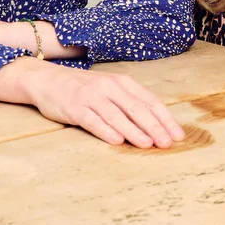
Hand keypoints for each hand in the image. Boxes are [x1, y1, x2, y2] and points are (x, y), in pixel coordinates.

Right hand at [20, 64, 185, 148]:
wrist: (46, 80)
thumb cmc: (83, 88)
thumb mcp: (109, 89)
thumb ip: (130, 103)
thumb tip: (157, 126)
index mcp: (122, 82)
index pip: (149, 101)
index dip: (165, 119)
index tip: (178, 135)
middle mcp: (108, 87)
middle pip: (136, 108)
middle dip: (154, 127)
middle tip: (167, 143)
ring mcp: (91, 97)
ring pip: (117, 115)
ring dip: (133, 131)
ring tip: (147, 144)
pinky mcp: (75, 108)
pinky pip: (93, 120)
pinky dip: (106, 131)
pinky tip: (117, 141)